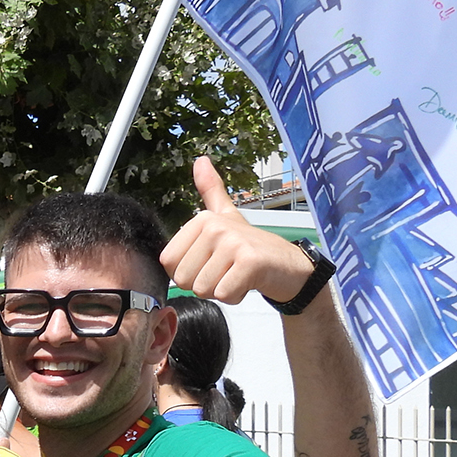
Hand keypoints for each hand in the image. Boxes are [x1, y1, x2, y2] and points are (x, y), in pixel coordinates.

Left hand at [161, 157, 315, 305]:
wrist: (288, 265)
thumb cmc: (250, 245)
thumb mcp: (226, 216)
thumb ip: (210, 191)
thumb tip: (200, 160)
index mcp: (201, 219)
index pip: (168, 264)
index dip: (187, 273)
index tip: (210, 262)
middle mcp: (215, 227)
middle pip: (183, 279)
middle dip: (204, 284)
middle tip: (226, 270)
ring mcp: (233, 243)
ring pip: (203, 289)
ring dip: (220, 290)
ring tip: (237, 274)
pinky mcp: (250, 263)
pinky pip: (223, 294)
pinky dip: (235, 296)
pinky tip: (247, 282)